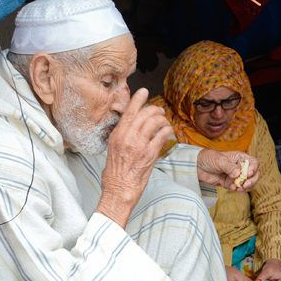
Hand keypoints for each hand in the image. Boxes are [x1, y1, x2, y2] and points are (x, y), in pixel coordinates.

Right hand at [96, 89, 174, 228]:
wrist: (119, 190)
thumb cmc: (115, 173)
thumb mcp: (113, 150)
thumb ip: (122, 136)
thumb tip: (130, 127)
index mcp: (117, 135)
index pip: (128, 112)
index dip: (137, 99)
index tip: (144, 91)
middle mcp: (128, 138)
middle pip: (144, 114)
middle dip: (154, 109)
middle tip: (159, 110)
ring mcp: (139, 145)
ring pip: (154, 122)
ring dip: (162, 119)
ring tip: (164, 121)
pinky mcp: (150, 154)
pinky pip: (162, 136)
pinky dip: (167, 131)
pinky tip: (168, 132)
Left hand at [198, 149, 259, 191]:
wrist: (198, 166)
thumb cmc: (209, 158)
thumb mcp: (220, 160)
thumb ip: (229, 167)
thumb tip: (238, 174)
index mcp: (240, 158)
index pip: (253, 162)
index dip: (254, 168)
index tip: (248, 173)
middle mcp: (240, 167)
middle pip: (254, 174)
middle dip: (252, 181)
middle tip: (245, 185)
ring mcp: (236, 176)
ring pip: (248, 183)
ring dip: (246, 187)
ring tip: (239, 189)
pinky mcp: (230, 183)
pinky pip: (238, 188)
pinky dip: (237, 190)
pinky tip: (232, 188)